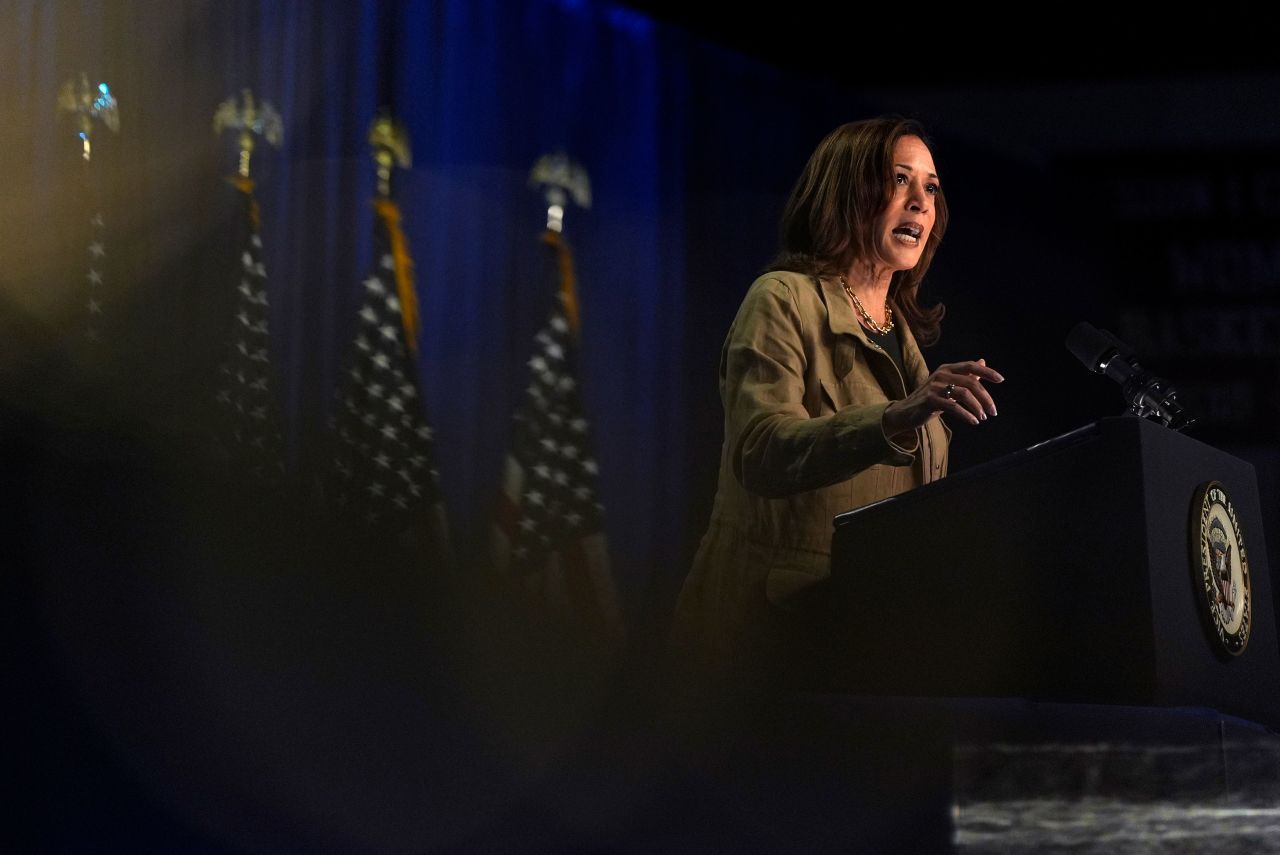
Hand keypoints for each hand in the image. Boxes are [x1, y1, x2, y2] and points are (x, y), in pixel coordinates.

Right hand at [883, 358, 1003, 433]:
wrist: (904, 412)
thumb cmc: (928, 399)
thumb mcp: (947, 385)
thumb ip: (965, 375)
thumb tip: (983, 361)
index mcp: (946, 369)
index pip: (971, 366)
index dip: (987, 371)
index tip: (1001, 380)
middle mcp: (941, 375)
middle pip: (971, 383)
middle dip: (985, 398)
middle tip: (993, 411)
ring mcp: (934, 387)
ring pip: (964, 394)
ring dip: (977, 407)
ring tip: (983, 417)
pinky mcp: (929, 400)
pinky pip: (953, 407)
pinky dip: (966, 415)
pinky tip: (973, 421)